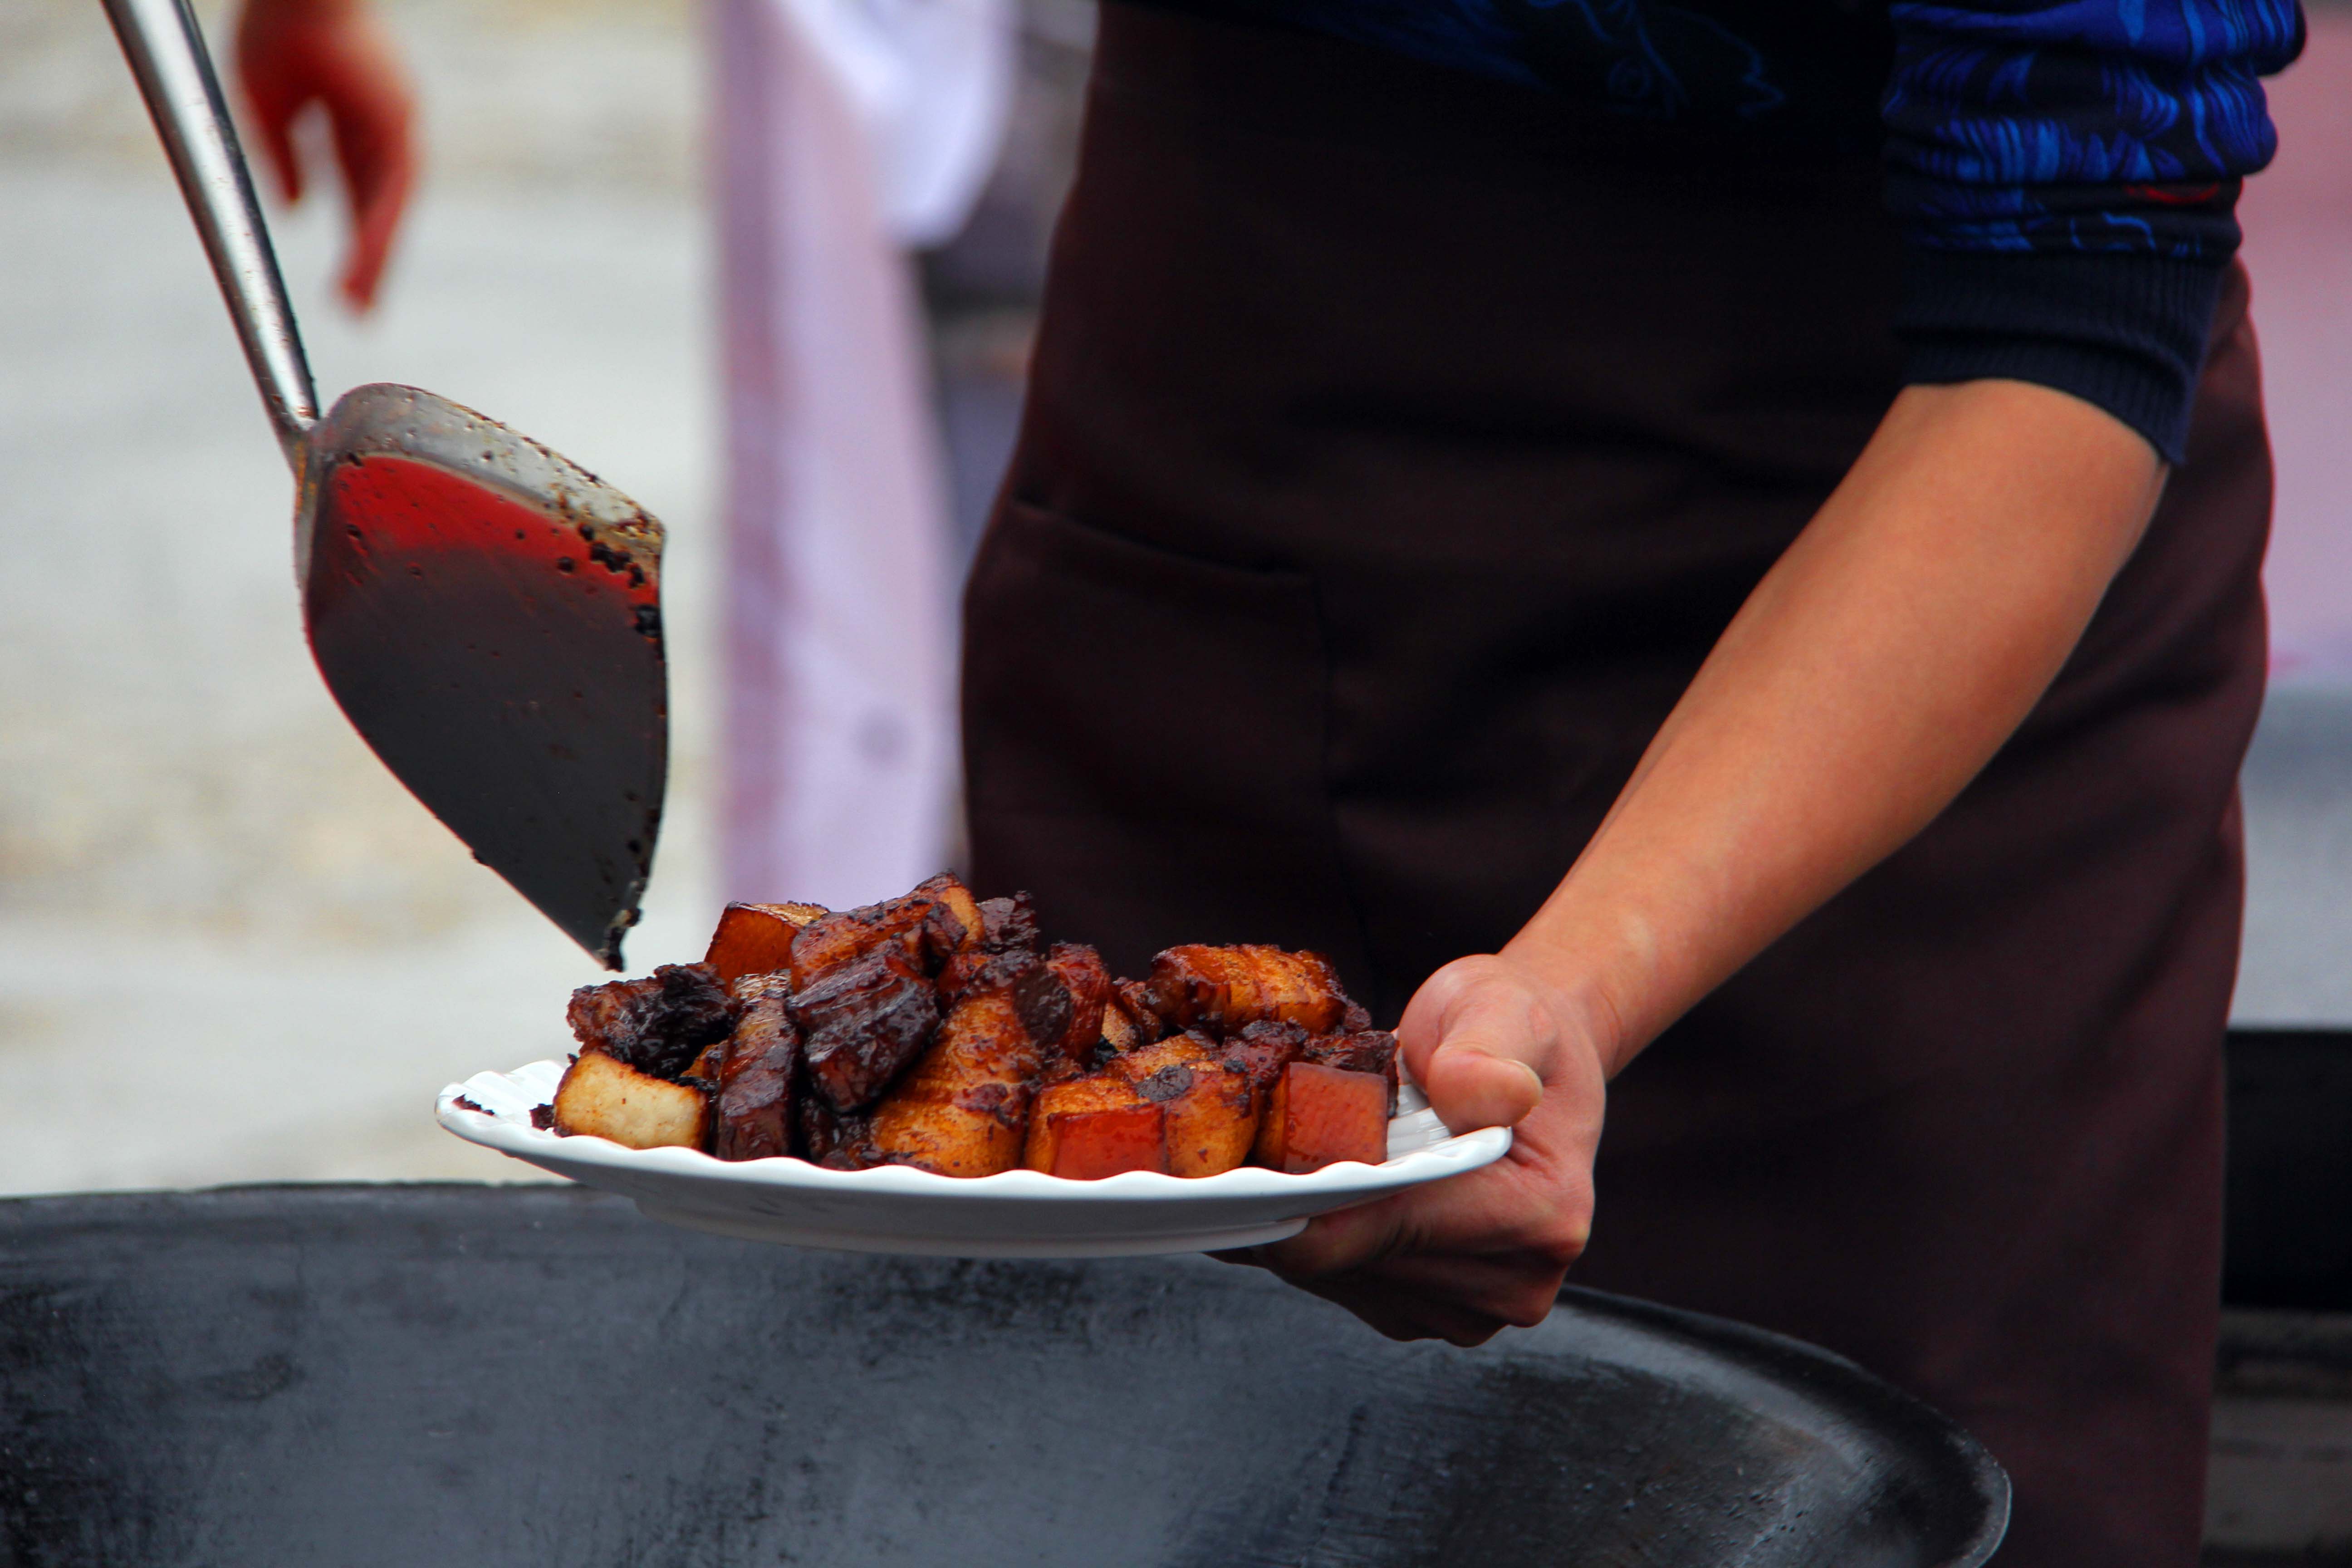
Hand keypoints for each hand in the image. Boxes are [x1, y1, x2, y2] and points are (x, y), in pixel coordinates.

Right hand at [233, 0, 415, 310]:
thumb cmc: (278, 25)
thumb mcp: (268, 103)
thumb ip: (283, 156)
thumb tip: (293, 210)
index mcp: (354, 124)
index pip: (357, 194)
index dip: (351, 238)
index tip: (341, 282)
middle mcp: (383, 130)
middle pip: (378, 210)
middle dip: (368, 261)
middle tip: (357, 310)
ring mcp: (397, 126)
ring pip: (390, 209)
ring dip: (375, 259)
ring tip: (358, 305)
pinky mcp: (399, 124)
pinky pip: (394, 191)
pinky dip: (380, 231)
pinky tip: (366, 265)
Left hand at [1219, 953, 1609, 1345]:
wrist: (1534, 1059)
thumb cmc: (1509, 1029)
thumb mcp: (1500, 1009)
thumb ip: (1485, 1051)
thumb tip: (1484, 1092)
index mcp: (1541, 1213)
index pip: (1388, 1227)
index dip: (1309, 1193)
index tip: (1251, 1162)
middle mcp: (1517, 1280)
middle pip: (1351, 1261)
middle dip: (1301, 1201)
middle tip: (1267, 1141)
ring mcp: (1475, 1308)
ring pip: (1337, 1278)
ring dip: (1306, 1221)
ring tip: (1308, 1154)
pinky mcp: (1435, 1313)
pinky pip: (1343, 1284)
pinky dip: (1319, 1235)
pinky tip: (1325, 1184)